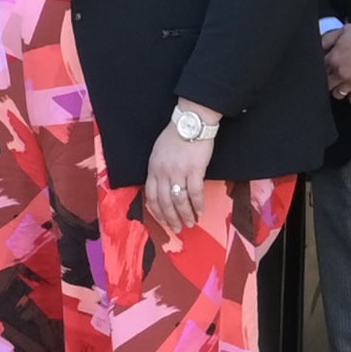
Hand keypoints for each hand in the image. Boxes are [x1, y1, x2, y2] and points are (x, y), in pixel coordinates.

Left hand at [140, 114, 218, 235]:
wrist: (191, 122)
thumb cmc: (175, 136)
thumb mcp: (158, 152)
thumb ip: (158, 170)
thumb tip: (161, 187)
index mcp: (152, 168)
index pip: (150, 196)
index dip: (157, 212)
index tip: (163, 222)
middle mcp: (163, 172)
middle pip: (164, 202)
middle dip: (171, 219)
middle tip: (178, 229)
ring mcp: (178, 171)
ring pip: (179, 200)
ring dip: (185, 215)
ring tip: (191, 223)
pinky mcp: (194, 170)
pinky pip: (195, 193)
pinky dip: (198, 205)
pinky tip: (201, 212)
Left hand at [324, 27, 350, 104]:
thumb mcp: (343, 30)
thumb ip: (329, 38)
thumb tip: (320, 45)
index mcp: (333, 58)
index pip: (319, 68)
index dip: (321, 68)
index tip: (326, 68)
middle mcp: (340, 72)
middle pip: (326, 84)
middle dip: (328, 82)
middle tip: (332, 80)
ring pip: (338, 94)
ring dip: (338, 91)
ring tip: (341, 88)